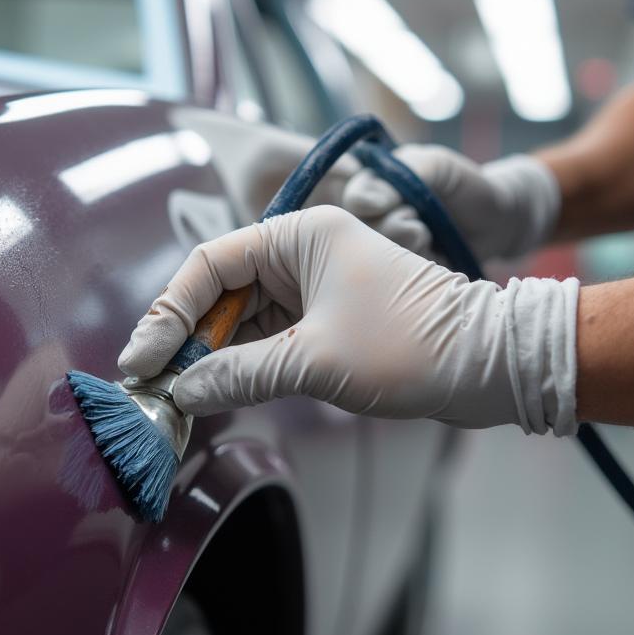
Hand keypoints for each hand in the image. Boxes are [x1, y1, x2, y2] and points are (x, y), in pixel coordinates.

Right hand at [119, 207, 578, 433]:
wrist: (490, 367)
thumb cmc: (411, 346)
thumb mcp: (313, 360)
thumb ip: (239, 374)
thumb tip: (183, 393)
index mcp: (300, 235)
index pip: (210, 265)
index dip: (170, 313)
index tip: (144, 360)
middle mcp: (303, 253)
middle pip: (221, 294)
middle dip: (186, 340)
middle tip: (153, 386)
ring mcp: (315, 289)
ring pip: (243, 321)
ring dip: (211, 358)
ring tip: (175, 399)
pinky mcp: (326, 322)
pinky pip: (268, 340)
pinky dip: (242, 367)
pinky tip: (214, 395)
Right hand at [342, 145, 560, 260]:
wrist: (497, 223)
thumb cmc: (465, 186)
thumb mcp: (437, 166)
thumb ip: (402, 173)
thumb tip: (366, 205)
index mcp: (373, 187)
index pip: (352, 197)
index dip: (369, 202)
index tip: (397, 200)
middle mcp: (371, 219)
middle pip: (358, 229)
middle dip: (394, 222)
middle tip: (419, 217)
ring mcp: (383, 248)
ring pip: (374, 253)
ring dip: (407, 241)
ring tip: (428, 234)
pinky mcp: (397, 276)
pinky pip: (393, 275)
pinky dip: (414, 264)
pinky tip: (430, 253)